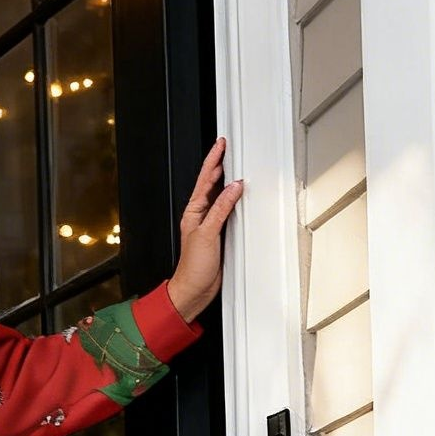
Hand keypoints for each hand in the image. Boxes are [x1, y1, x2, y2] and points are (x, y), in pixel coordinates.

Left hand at [167, 137, 243, 322]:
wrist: (194, 290)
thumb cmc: (193, 268)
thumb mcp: (207, 234)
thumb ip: (221, 209)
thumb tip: (234, 188)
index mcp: (193, 213)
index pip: (204, 180)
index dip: (213, 161)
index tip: (220, 145)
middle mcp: (200, 216)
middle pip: (212, 184)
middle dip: (219, 164)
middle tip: (227, 147)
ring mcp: (210, 224)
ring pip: (221, 195)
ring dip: (227, 179)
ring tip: (234, 163)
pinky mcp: (220, 233)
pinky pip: (229, 209)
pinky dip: (235, 198)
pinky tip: (241, 193)